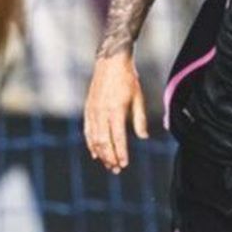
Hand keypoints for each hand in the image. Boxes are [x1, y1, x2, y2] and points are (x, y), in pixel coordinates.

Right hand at [83, 52, 148, 172]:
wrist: (111, 61)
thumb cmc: (128, 79)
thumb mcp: (138, 98)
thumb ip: (139, 119)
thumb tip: (143, 137)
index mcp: (116, 110)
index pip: (118, 137)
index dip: (121, 153)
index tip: (124, 164)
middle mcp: (102, 112)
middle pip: (104, 142)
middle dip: (110, 157)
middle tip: (116, 170)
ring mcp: (93, 111)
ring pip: (94, 138)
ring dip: (101, 154)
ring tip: (108, 164)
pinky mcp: (88, 109)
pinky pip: (88, 131)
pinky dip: (91, 144)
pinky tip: (95, 153)